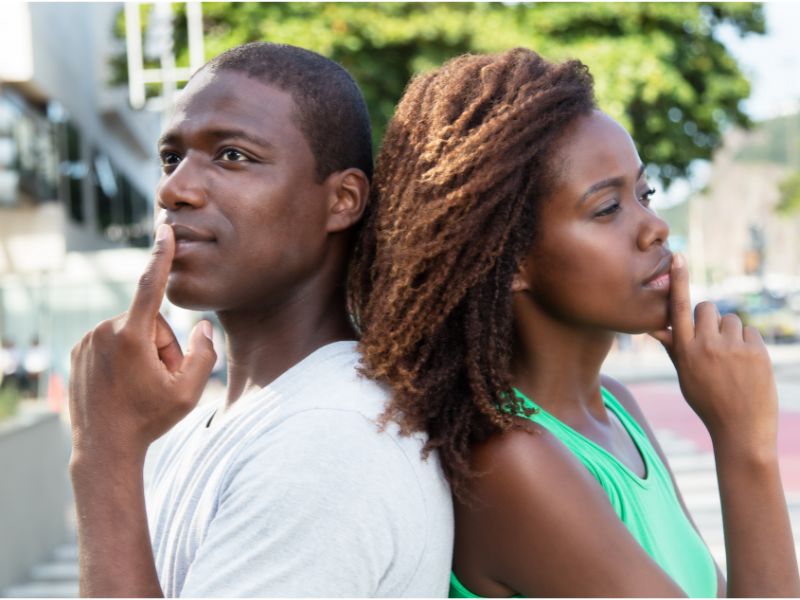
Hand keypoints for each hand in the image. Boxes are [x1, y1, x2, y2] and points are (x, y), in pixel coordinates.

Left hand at [69, 224, 216, 464]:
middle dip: (162, 344)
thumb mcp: (189, 391)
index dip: (161, 256)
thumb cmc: (149, 420)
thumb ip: (203, 353)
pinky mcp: (78, 351)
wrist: (103, 449)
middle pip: (150, 321)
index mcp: (131, 337)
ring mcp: (87, 341)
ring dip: (143, 351)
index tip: (164, 229)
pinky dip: (123, 355)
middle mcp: (105, 332)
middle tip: (162, 378)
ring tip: (141, 384)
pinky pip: (111, 340)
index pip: (150, 285)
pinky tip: (124, 383)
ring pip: (130, 331)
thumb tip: (200, 326)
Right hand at [650, 253, 777, 452]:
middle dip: (711, 319)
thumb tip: (655, 326)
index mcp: (684, 351)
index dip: (679, 280)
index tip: (679, 256)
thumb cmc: (708, 401)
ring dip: (732, 333)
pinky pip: (750, 331)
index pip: (678, 308)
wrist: (741, 429)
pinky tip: (747, 365)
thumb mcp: (685, 376)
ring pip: (731, 319)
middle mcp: (706, 345)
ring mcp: (732, 347)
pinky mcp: (755, 350)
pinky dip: (749, 343)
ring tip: (733, 360)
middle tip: (715, 343)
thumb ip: (674, 347)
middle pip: (707, 308)